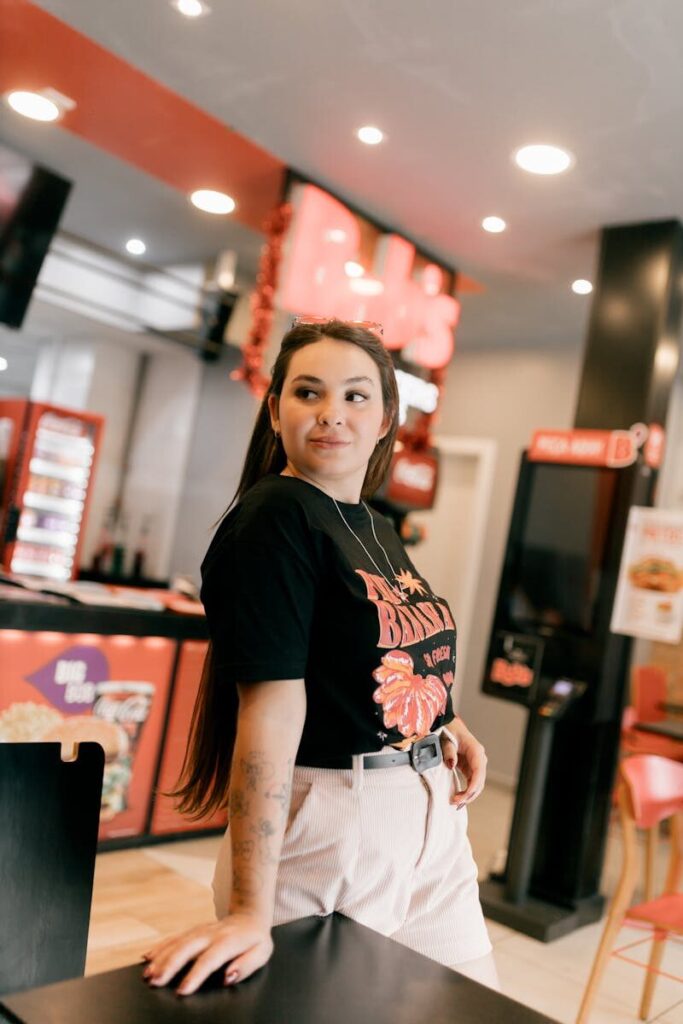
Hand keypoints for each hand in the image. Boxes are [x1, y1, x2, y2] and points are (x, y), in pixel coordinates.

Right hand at [142, 912, 272, 995]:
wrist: (250, 915)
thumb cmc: (256, 939)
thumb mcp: (262, 952)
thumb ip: (246, 965)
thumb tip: (228, 977)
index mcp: (229, 941)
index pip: (209, 959)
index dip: (195, 975)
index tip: (182, 990)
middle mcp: (211, 933)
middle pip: (187, 948)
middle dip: (170, 965)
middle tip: (155, 981)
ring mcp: (200, 930)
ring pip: (177, 942)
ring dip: (161, 957)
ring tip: (148, 974)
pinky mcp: (193, 930)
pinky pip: (175, 937)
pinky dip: (160, 947)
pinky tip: (148, 957)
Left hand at [440, 719, 486, 807]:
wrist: (449, 726)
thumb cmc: (448, 732)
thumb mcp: (446, 741)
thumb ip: (449, 752)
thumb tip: (452, 765)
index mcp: (476, 751)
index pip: (479, 772)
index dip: (473, 786)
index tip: (464, 796)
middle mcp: (480, 758)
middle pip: (479, 781)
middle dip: (469, 794)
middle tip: (456, 803)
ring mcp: (476, 763)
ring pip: (477, 784)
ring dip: (469, 795)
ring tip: (456, 803)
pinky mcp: (471, 767)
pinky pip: (472, 782)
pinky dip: (467, 791)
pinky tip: (459, 798)